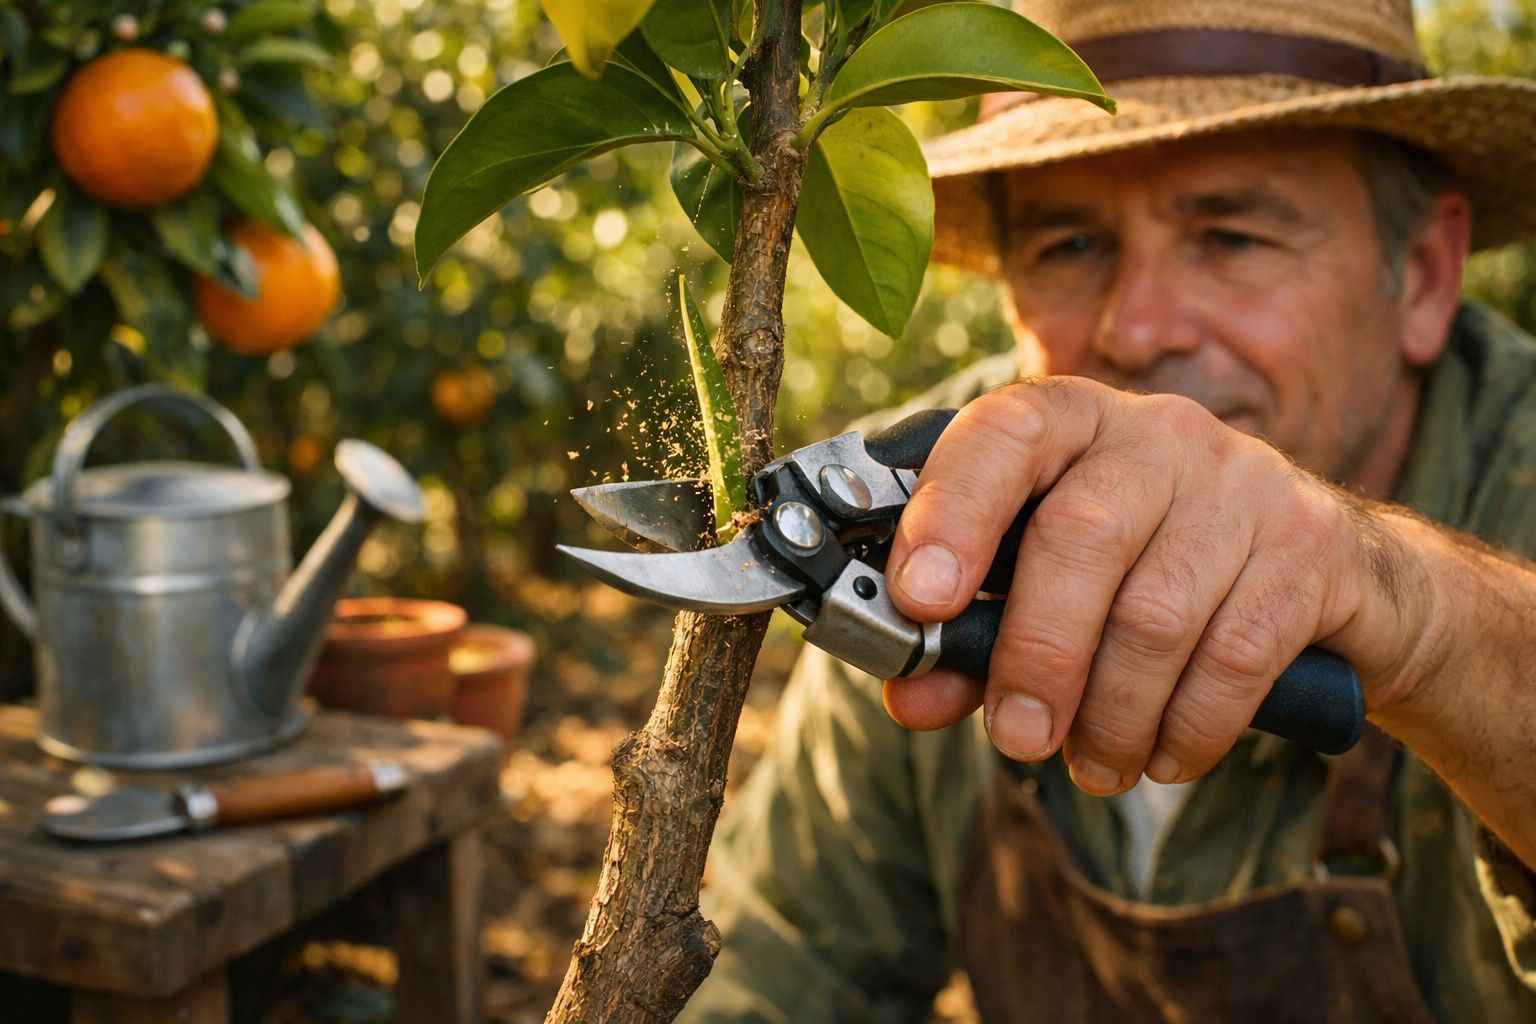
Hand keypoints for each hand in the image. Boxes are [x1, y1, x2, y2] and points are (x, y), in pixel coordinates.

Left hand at [881, 377, 1426, 794]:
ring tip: (1093, 765)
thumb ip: (974, 636)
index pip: (1005, 432)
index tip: (918, 599)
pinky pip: (1236, 653)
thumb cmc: (1154, 579)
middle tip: (1019, 736)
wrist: (1338, 581)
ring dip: (1112, 713)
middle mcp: (1160, 433)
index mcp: (1075, 422)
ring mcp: (1245, 481)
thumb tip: (909, 695)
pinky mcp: (1311, 546)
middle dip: (1037, 653)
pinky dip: (1187, 726)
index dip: (951, 512)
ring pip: (1156, 611)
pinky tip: (1162, 758)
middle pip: (1080, 533)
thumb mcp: (1055, 591)